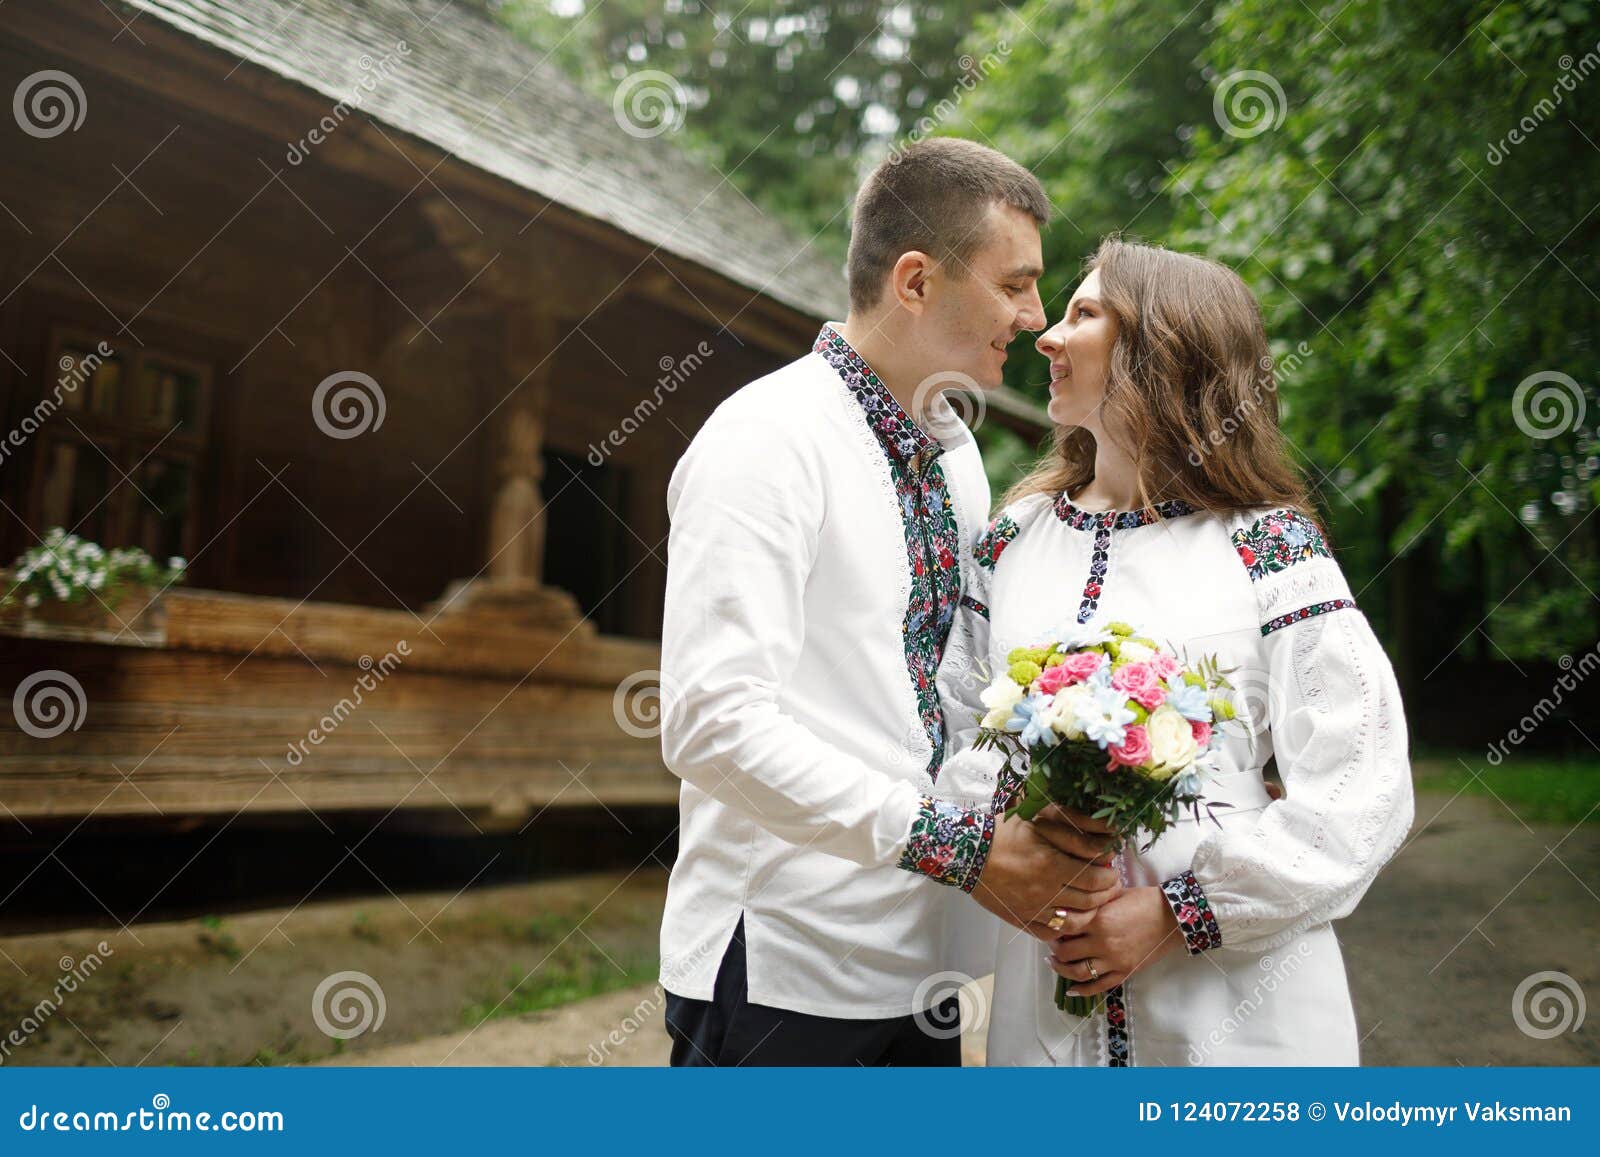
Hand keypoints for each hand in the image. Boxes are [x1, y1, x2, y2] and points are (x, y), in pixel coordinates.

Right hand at [970, 806, 1120, 939]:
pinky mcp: (1020, 920)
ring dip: (1089, 914)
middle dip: (1105, 894)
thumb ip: (1075, 828)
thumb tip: (1107, 836)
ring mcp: (1033, 910)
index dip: (1109, 877)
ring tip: (1092, 903)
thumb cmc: (1005, 832)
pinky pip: (1049, 934)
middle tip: (1109, 886)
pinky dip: (1063, 929)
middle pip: (1089, 902)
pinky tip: (1066, 917)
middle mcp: (1046, 892)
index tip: (1112, 871)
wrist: (968, 852)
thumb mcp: (1041, 820)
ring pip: (1073, 923)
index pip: (1095, 880)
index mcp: (1053, 866)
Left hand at [1045, 885, 1183, 995]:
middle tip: (1051, 945)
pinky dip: (1082, 990)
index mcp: (1099, 920)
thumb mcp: (1113, 895)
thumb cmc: (1143, 901)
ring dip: (1062, 970)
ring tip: (1055, 963)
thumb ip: (1091, 903)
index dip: (1052, 929)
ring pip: (1078, 973)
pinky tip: (1071, 989)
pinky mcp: (1124, 972)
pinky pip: (1099, 986)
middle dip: (1054, 950)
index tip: (1049, 927)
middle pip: (1066, 953)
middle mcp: (1103, 942)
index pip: (1064, 929)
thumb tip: (1069, 909)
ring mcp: (1114, 960)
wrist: (1172, 917)